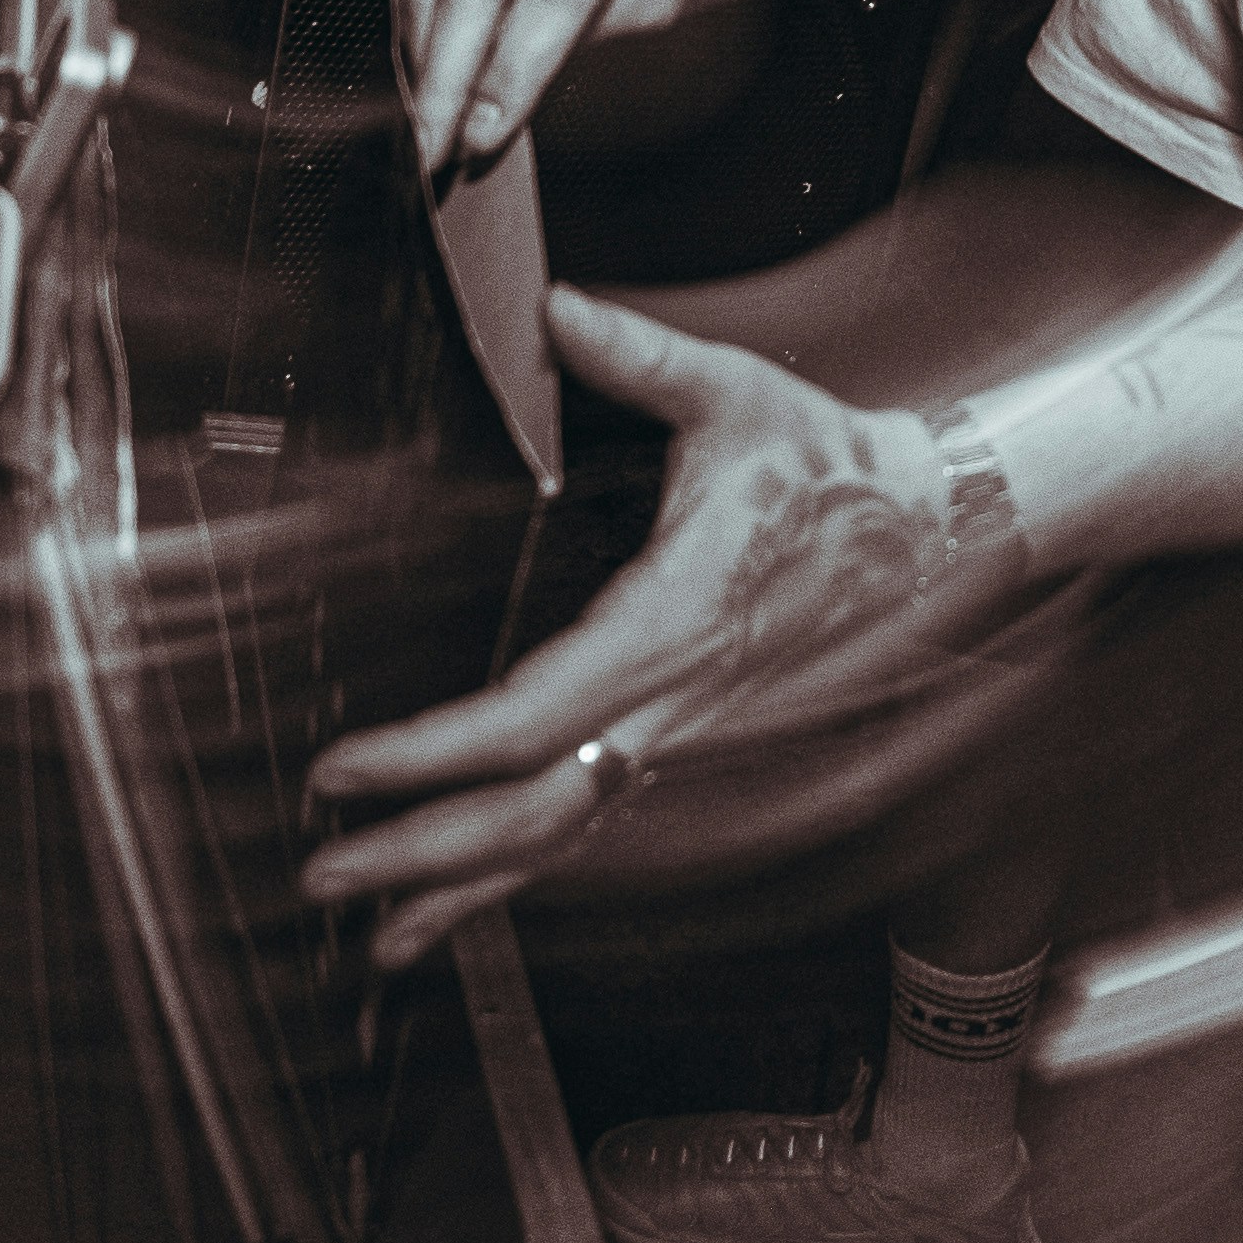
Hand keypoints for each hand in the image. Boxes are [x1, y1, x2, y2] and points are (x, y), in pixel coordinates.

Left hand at [298, 293, 1015, 968]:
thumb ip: (641, 356)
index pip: (535, 717)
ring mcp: (680, 729)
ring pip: (565, 835)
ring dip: (466, 886)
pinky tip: (464, 894)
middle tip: (322, 876)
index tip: (347, 768)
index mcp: (672, 623)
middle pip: (538, 811)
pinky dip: (520, 864)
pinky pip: (592, 814)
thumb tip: (557, 308)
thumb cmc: (823, 460)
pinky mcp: (679, 733)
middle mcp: (672, 700)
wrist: (920, 524)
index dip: (434, 753)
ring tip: (377, 934)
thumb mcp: (734, 393)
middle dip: (426, 853)